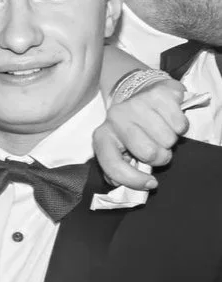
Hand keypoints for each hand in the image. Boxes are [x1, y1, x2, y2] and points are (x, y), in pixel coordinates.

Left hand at [93, 74, 187, 190]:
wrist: (143, 95)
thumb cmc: (133, 130)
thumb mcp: (120, 151)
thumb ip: (120, 170)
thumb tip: (126, 187)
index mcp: (101, 136)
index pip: (114, 166)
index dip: (134, 180)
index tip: (151, 183)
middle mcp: (115, 117)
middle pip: (148, 152)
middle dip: (159, 157)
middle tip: (158, 150)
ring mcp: (136, 103)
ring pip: (167, 139)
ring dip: (170, 141)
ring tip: (162, 132)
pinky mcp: (159, 94)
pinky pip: (180, 124)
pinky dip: (180, 127)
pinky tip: (169, 120)